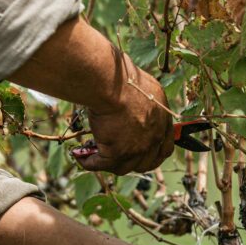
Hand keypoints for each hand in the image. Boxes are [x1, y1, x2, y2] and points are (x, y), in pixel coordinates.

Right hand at [72, 56, 173, 174]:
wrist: (112, 83)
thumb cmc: (123, 77)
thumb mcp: (144, 88)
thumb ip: (145, 103)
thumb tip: (135, 105)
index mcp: (163, 120)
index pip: (165, 147)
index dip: (153, 153)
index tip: (142, 153)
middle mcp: (155, 137)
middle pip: (146, 162)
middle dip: (131, 162)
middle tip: (115, 157)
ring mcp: (138, 148)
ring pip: (123, 167)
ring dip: (108, 163)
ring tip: (93, 156)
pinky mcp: (118, 153)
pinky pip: (101, 164)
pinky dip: (89, 162)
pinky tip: (81, 156)